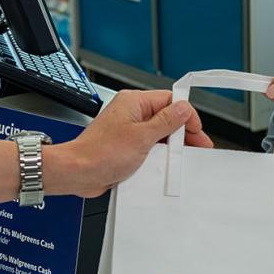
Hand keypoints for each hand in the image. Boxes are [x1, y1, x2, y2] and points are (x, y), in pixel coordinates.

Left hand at [48, 90, 211, 197]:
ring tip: (180, 159)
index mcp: (134, 102)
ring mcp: (128, 131)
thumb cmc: (100, 153)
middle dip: (181, 134)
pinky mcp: (125, 147)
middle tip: (195, 148)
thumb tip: (183, 109)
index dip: (185, 115)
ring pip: (158, 135)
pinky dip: (157, 156)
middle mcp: (130, 113)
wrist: (77, 172)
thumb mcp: (142, 137)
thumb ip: (166, 122)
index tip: (196, 131)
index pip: (169, 100)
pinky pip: (148, 148)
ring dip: (169, 147)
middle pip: (166, 118)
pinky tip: (164, 166)